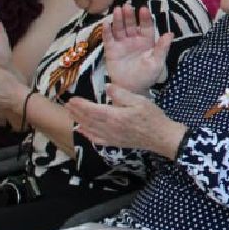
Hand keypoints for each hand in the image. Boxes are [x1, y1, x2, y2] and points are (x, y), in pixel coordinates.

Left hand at [68, 84, 184, 155]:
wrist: (161, 137)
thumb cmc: (152, 117)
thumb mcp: (140, 101)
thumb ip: (122, 94)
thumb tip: (108, 86)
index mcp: (114, 116)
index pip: (92, 110)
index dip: (81, 104)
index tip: (72, 99)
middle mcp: (109, 128)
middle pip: (88, 119)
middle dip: (76, 112)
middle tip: (67, 105)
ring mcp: (111, 137)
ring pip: (89, 128)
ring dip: (78, 121)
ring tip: (70, 114)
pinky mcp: (114, 143)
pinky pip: (96, 139)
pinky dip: (86, 134)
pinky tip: (81, 131)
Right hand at [102, 4, 172, 93]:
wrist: (131, 89)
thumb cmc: (147, 76)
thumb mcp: (157, 62)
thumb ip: (162, 48)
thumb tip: (170, 33)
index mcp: (147, 41)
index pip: (146, 26)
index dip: (145, 18)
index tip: (143, 9)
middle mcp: (134, 40)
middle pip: (131, 24)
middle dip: (129, 15)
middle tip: (127, 6)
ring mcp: (122, 44)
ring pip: (120, 29)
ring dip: (118, 20)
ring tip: (117, 10)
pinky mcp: (111, 50)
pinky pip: (108, 39)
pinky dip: (107, 31)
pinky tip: (106, 24)